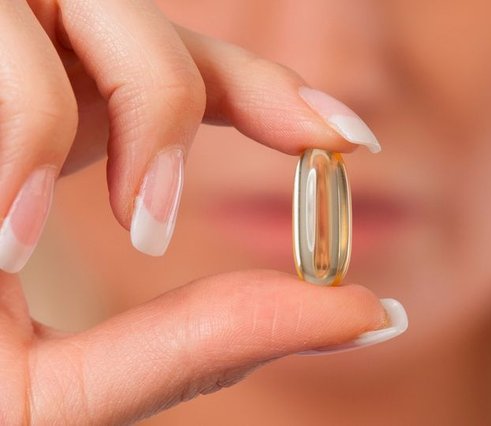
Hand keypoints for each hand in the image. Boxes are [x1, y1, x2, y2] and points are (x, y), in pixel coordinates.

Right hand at [0, 0, 402, 422]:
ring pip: (75, 8)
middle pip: (152, 32)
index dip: (277, 95)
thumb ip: (210, 342)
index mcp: (59, 128)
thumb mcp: (65, 385)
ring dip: (89, 117)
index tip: (352, 138)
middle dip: (189, 96)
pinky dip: (13, 126)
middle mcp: (13, 68)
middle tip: (177, 207)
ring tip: (47, 238)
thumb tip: (369, 315)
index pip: (194, 79)